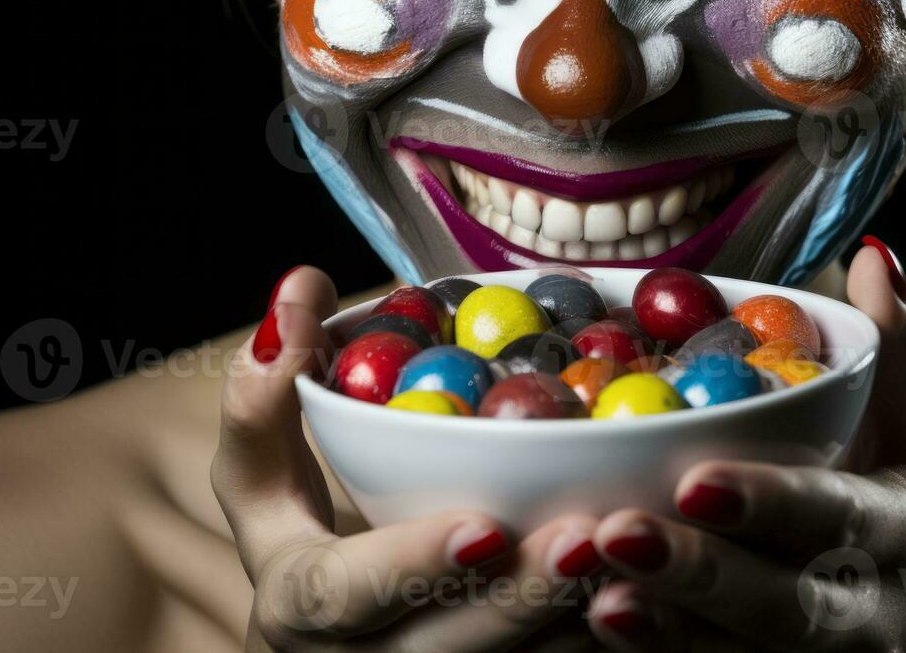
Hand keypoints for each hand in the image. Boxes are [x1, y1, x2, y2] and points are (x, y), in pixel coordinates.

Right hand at [211, 267, 600, 651]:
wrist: (333, 639)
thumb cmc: (298, 538)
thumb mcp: (263, 473)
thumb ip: (268, 389)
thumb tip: (298, 289)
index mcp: (296, 607)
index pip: (338, 593)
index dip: (408, 564)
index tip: (484, 525)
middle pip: (439, 649)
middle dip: (517, 599)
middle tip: (587, 535)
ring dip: (567, 625)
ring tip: (632, 560)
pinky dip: (589, 642)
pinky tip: (642, 591)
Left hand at [582, 243, 905, 650]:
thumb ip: (897, 355)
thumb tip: (878, 255)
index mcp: (889, 531)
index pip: (833, 515)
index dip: (771, 502)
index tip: (698, 479)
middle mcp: (854, 610)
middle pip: (779, 604)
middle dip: (700, 572)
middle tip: (616, 533)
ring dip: (664, 630)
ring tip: (595, 593)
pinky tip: (588, 629)